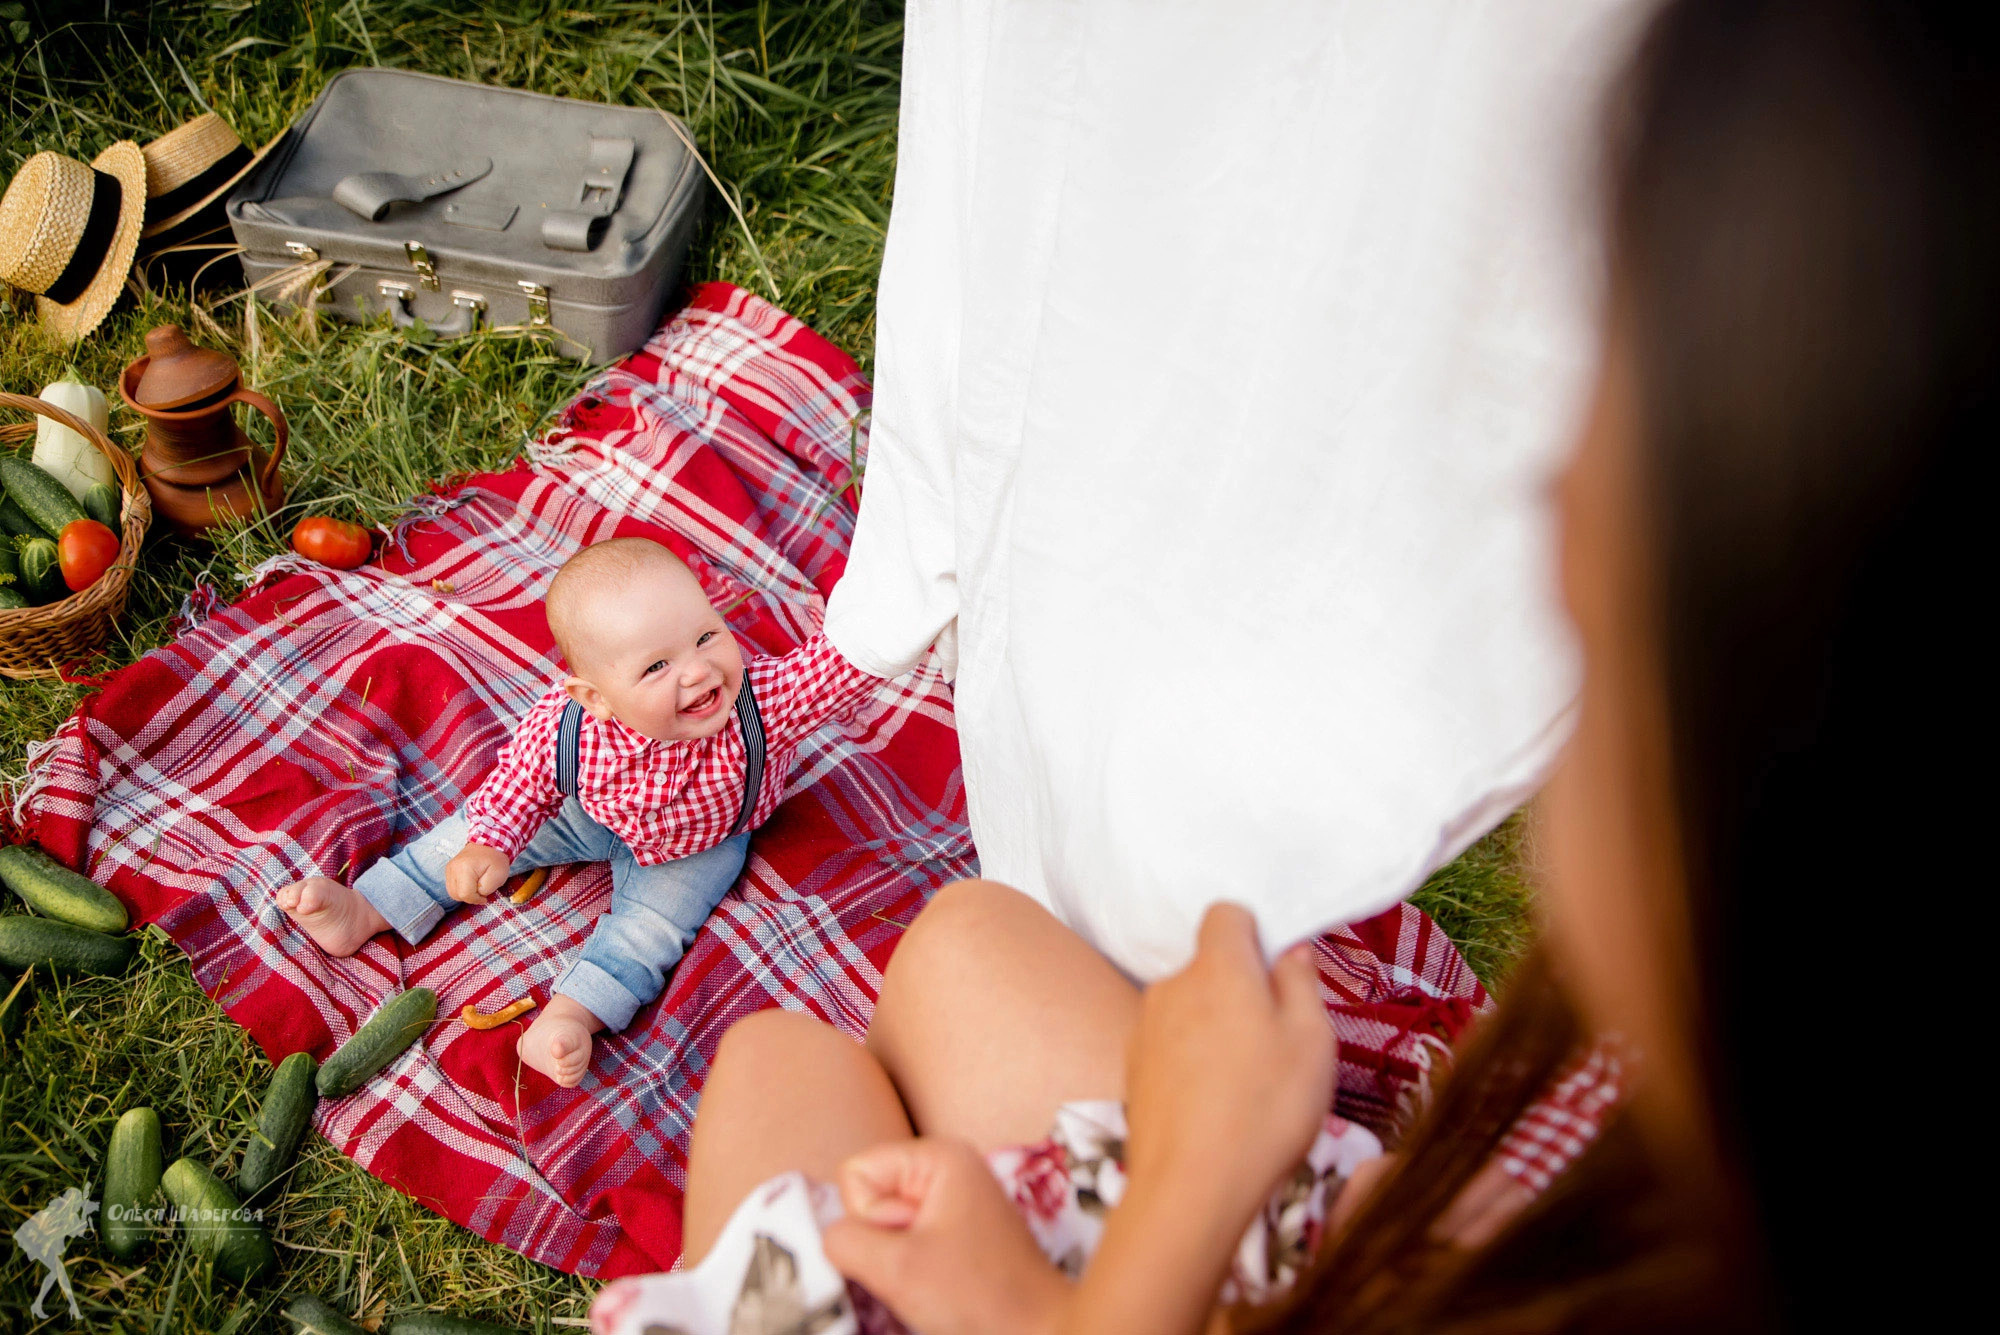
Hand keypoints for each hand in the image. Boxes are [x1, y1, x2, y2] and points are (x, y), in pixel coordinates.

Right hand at [446, 843, 511, 904]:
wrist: (489, 843)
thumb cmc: (495, 858)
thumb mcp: (498, 874)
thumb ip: (487, 888)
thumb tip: (477, 895)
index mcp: (465, 868)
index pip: (465, 894)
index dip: (476, 899)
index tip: (485, 897)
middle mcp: (453, 868)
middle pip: (457, 895)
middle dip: (470, 897)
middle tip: (481, 891)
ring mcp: (449, 868)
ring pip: (452, 892)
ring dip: (465, 894)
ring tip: (476, 886)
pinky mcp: (449, 869)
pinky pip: (451, 887)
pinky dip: (461, 889)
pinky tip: (470, 883)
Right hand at [822, 1137, 1069, 1334]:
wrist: (1038, 1334)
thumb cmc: (977, 1298)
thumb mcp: (896, 1268)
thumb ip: (844, 1241)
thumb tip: (827, 1235)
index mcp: (939, 1156)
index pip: (856, 1173)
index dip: (869, 1218)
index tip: (911, 1243)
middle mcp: (948, 1168)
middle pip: (870, 1198)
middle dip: (884, 1242)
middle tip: (926, 1266)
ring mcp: (955, 1201)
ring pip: (884, 1228)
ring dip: (896, 1262)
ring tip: (935, 1281)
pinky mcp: (958, 1233)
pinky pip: (906, 1244)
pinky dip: (912, 1271)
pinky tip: (940, 1288)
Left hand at [1123, 903, 1335, 1231]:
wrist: (1189, 1189)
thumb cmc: (1262, 1111)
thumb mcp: (1311, 1042)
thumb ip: (1301, 984)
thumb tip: (1289, 953)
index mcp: (1217, 969)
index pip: (1226, 914)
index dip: (1256, 933)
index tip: (1280, 973)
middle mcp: (1170, 988)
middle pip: (1209, 967)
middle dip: (1241, 990)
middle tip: (1276, 1040)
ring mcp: (1144, 1029)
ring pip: (1190, 1009)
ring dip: (1216, 1029)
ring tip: (1248, 1083)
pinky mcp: (1133, 1070)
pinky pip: (1172, 1047)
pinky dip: (1193, 1063)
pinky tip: (1216, 1105)